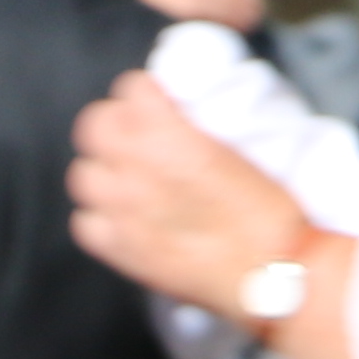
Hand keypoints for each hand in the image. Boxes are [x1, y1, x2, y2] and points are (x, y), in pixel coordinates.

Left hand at [68, 70, 312, 316]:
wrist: (275, 269)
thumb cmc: (271, 211)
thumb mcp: (240, 147)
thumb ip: (195, 128)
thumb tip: (177, 119)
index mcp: (169, 135)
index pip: (130, 88)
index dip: (148, 95)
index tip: (161, 104)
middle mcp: (135, 168)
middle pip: (94, 125)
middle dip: (116, 126)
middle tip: (141, 137)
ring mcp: (122, 211)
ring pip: (83, 174)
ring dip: (105, 171)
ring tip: (131, 180)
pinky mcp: (121, 250)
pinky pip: (85, 223)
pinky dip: (102, 218)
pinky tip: (128, 219)